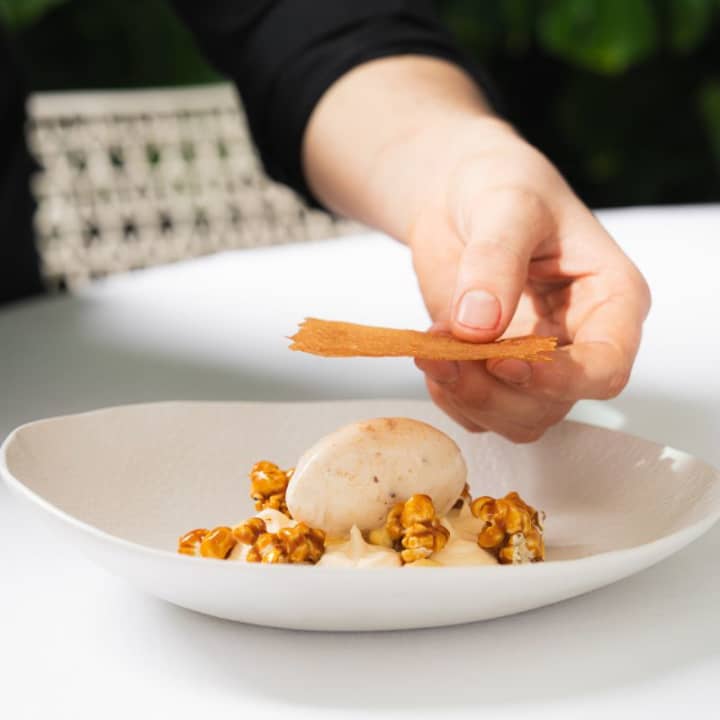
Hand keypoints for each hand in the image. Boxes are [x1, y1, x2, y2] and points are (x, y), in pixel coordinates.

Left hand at [409, 119, 650, 440]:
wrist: (457, 194)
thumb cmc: (501, 184)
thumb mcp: (505, 206)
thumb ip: (495, 261)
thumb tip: (478, 326)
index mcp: (609, 299)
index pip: (607, 366)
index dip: (561, 380)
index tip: (504, 362)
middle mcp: (578, 340)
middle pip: (554, 404)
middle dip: (496, 392)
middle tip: (445, 356)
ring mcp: (535, 361)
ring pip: (517, 418)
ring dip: (470, 400)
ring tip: (432, 354)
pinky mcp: (494, 369)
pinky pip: (479, 411)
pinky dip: (451, 397)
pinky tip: (432, 359)